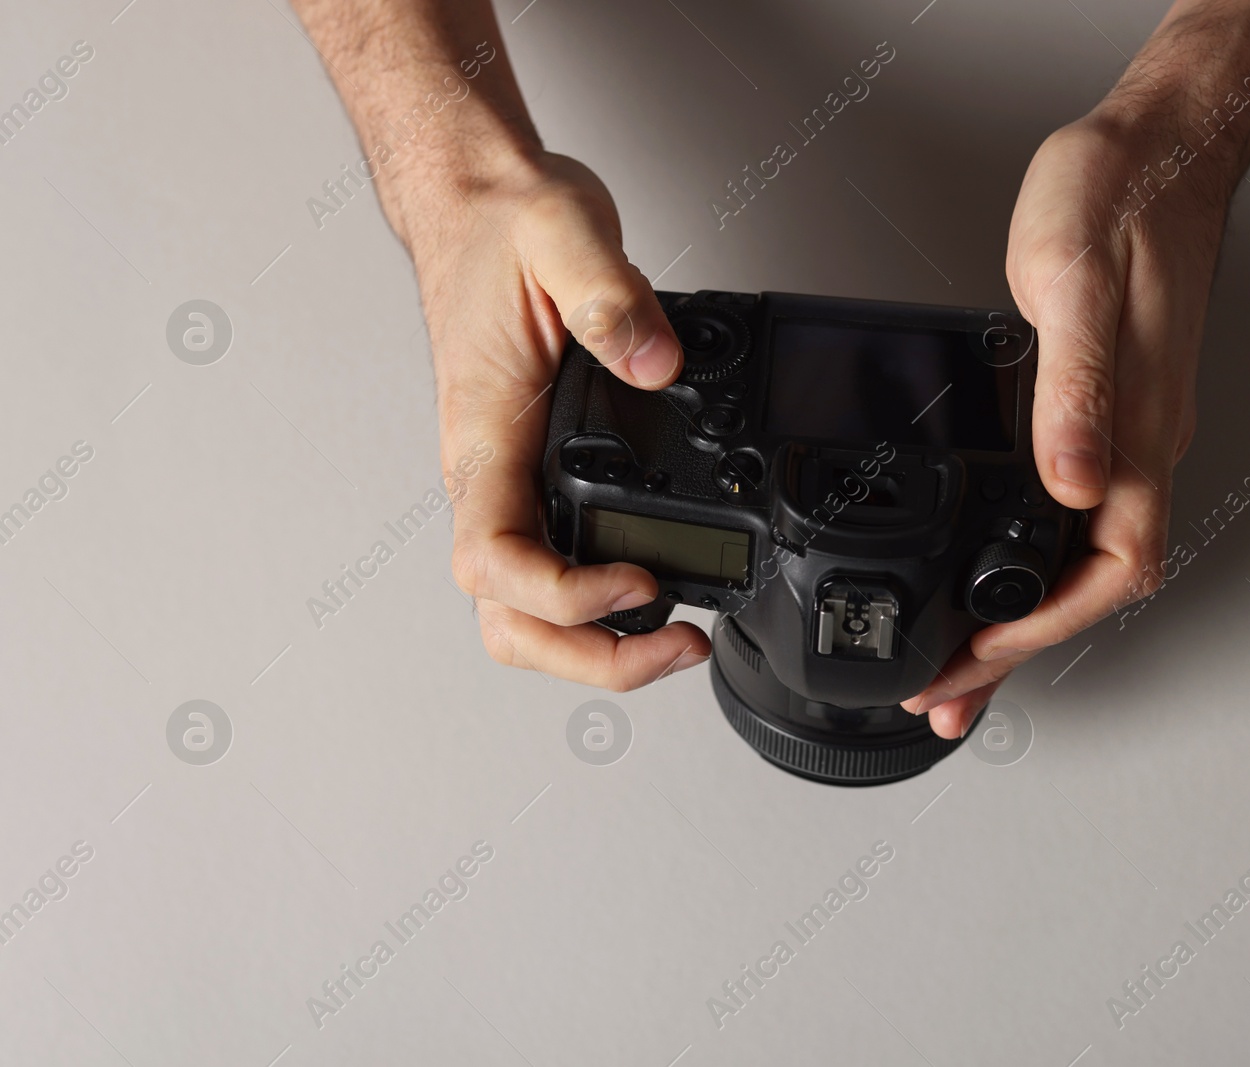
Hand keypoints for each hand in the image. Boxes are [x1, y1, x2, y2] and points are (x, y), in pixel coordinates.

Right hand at [408, 149, 711, 687]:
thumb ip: (609, 298)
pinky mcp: (531, 474)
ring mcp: (506, 482)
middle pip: (506, 617)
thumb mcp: (562, 234)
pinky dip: (593, 605)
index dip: (563, 596)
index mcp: (483, 434)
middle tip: (676, 644)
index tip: (638, 582)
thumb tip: (656, 364)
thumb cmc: (499, 226)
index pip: (494, 559)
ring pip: (521, 610)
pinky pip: (547, 565)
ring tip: (673, 638)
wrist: (473, 204)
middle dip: (588, 656)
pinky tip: (650, 590)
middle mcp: (487, 473)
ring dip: (590, 646)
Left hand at [903, 105, 1232, 737]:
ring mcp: (1126, 431)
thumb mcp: (1077, 288)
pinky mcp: (1106, 408)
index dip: (1041, 631)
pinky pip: (1068, 510)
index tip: (974, 662)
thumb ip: (1075, 391)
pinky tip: (992, 559)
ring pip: (1076, 555)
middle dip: (1017, 651)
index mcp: (1138, 432)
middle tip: (949, 694)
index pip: (1106, 573)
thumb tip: (1067, 484)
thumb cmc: (1122, 201)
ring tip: (960, 658)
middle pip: (1088, 587)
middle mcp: (1138, 445)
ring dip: (1020, 614)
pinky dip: (1023, 554)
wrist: (1158, 147)